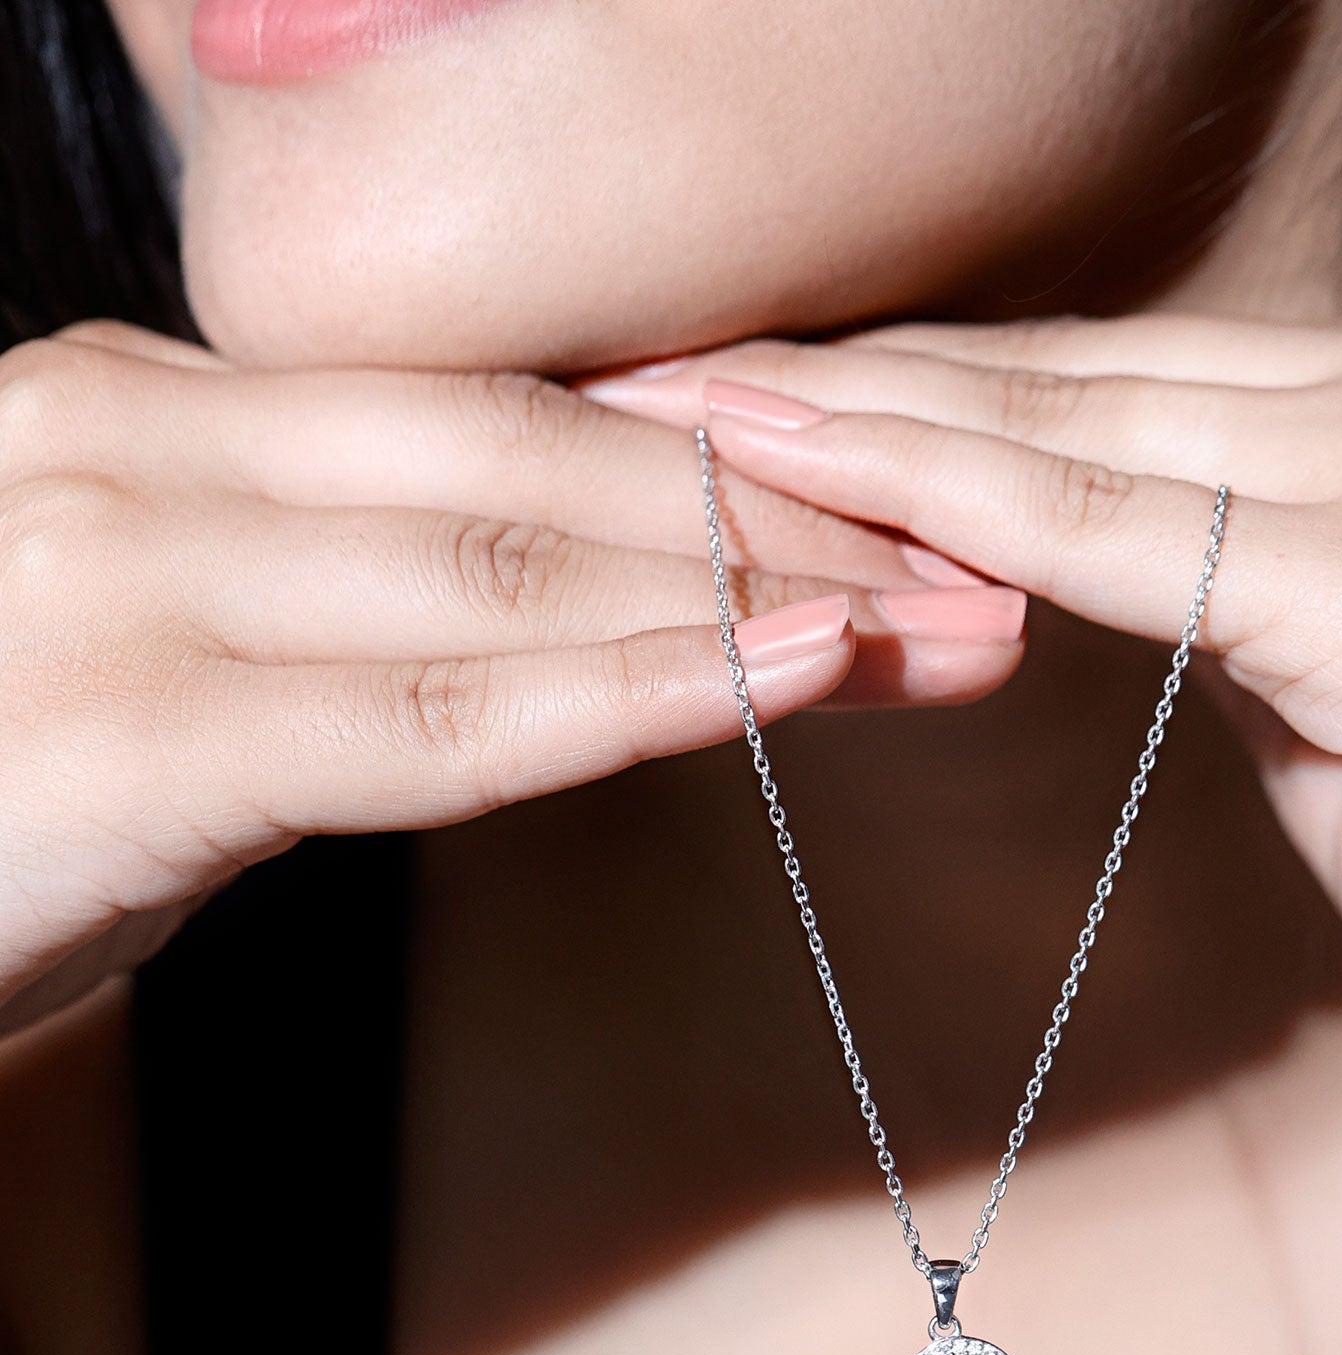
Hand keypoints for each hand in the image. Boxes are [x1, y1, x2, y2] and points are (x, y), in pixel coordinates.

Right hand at [0, 324, 1026, 1033]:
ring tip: (946, 621)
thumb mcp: (185, 672)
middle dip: (780, 513)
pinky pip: (438, 710)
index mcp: (166, 415)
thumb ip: (351, 621)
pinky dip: (631, 691)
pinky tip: (791, 674)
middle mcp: (145, 443)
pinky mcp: (139, 721)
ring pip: (511, 567)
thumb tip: (563, 636)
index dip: (716, 464)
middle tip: (977, 553)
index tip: (888, 509)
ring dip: (755, 593)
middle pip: (539, 468)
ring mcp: (132, 567)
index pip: (502, 423)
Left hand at [581, 304, 1341, 1220]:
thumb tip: (1086, 571)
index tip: (754, 398)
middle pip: (1081, 382)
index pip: (1122, 389)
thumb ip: (1237, 612)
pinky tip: (815, 482)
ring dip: (863, 426)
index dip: (928, 392)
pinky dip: (964, 514)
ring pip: (1086, 436)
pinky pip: (1136, 542)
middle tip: (652, 374)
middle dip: (852, 383)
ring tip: (672, 413)